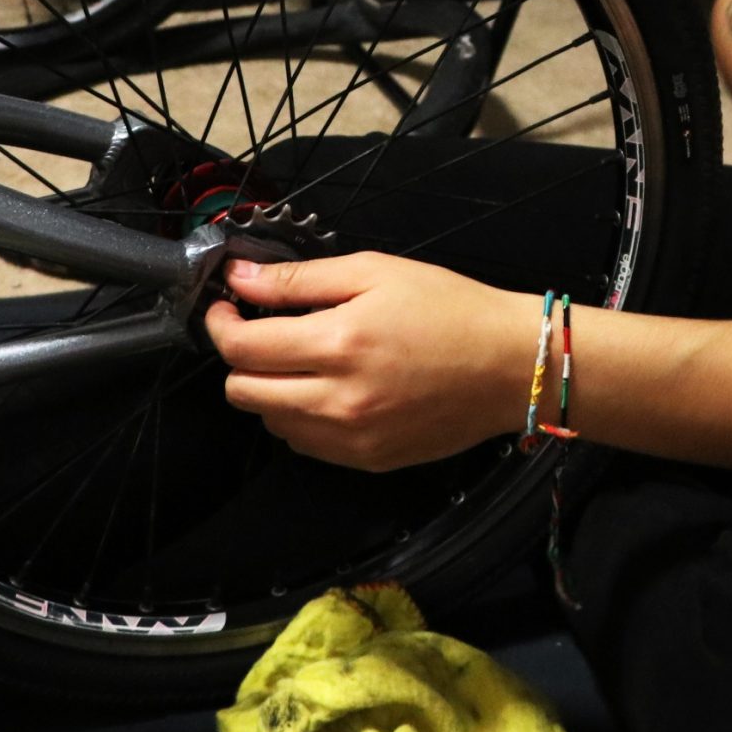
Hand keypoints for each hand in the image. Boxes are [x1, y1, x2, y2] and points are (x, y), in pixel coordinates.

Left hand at [202, 252, 530, 471]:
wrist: (510, 365)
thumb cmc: (450, 309)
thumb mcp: (376, 272)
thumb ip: (301, 279)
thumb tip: (241, 278)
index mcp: (338, 344)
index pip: (241, 348)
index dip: (220, 325)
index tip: (226, 308)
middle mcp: (338, 399)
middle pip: (243, 392)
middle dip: (240, 359)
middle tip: (260, 332)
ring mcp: (352, 437)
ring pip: (270, 422)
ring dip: (269, 389)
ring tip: (301, 360)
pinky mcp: (367, 459)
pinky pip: (306, 444)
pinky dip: (300, 417)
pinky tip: (328, 389)